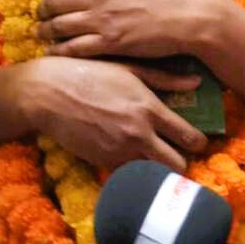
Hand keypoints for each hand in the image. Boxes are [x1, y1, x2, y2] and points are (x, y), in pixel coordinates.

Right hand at [21, 56, 206, 171]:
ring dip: (156, 168)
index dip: (197, 142)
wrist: (47, 93)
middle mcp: (138, 133)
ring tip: (153, 158)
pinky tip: (128, 158)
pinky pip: (127, 174)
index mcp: (149, 108)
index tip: (196, 142)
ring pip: (153, 174)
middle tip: (176, 154)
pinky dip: (132, 170)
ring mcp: (120, 151)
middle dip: (180, 162)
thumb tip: (197, 82)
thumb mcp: (128, 69)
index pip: (188, 136)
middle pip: (176, 164)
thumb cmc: (89, 74)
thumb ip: (164, 78)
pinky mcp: (102, 163)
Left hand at [36, 0, 221, 59]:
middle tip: (41, 14)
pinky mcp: (109, 43)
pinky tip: (55, 51)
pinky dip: (59, 50)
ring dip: (46, 30)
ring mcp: (102, 19)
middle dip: (42, 8)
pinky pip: (73, 48)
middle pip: (54, 0)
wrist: (190, 14)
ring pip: (59, 25)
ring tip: (43, 33)